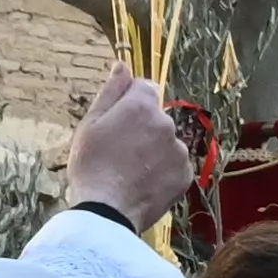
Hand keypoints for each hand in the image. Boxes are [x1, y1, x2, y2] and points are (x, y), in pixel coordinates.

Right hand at [61, 72, 193, 229]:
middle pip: (156, 116)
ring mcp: (179, 150)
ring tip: (130, 170)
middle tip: (119, 150)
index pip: (145, 87)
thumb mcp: (91, 123)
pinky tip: (143, 182)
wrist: (107, 212)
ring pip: (166, 141)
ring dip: (153, 149)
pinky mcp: (185, 175)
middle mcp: (167, 124)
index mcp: (142, 106)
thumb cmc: (92, 165)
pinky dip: (162, 170)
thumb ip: (112, 91)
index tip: (117, 120)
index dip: (130, 101)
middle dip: (142, 126)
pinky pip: (174, 165)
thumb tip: (123, 65)